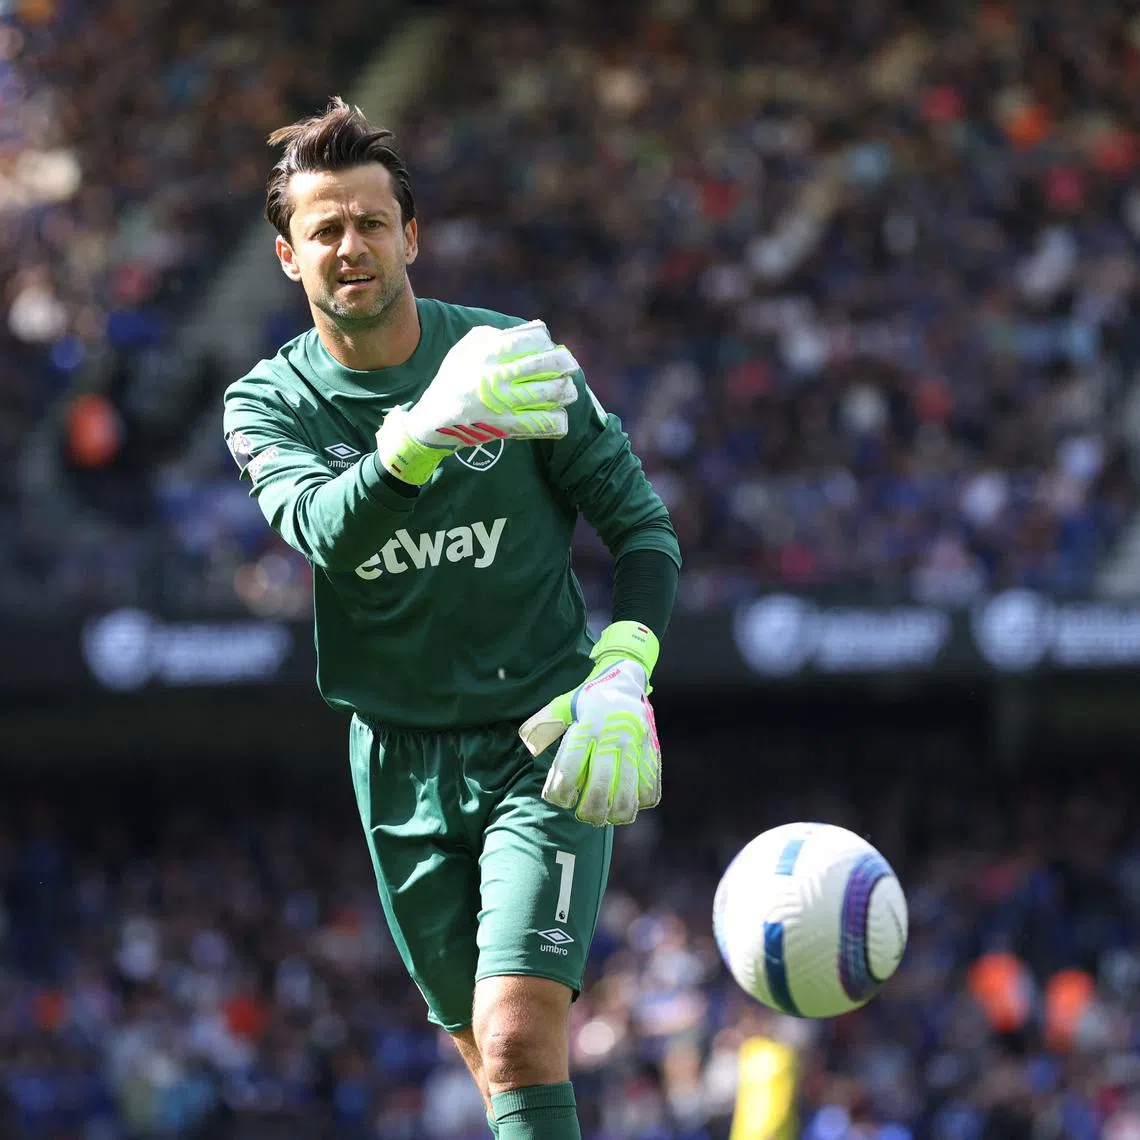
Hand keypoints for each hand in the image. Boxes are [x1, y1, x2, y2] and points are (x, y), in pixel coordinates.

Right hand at [375, 320, 577, 483]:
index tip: (548, 344)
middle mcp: (495, 376)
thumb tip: (526, 331)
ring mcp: (502, 402)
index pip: (529, 338)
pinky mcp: (506, 427)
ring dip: (566, 391)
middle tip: (571, 366)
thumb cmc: (451, 383)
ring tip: (568, 392)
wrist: (433, 422)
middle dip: (565, 363)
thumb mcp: (462, 351)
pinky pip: (544, 422)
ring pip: (550, 392)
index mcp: (485, 354)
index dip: (545, 339)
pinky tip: (559, 417)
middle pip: (546, 363)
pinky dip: (557, 420)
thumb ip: (489, 336)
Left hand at [519, 622, 661, 825]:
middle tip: (584, 816)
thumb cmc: (588, 699)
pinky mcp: (652, 749)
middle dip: (589, 810)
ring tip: (607, 817)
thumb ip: (543, 724)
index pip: (570, 766)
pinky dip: (641, 802)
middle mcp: (611, 735)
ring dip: (616, 813)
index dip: (561, 790)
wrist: (626, 678)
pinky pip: (651, 785)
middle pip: (599, 785)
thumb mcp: (561, 705)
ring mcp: (634, 744)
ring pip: (628, 792)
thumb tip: (528, 744)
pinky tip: (629, 805)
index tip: (560, 798)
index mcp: (586, 725)